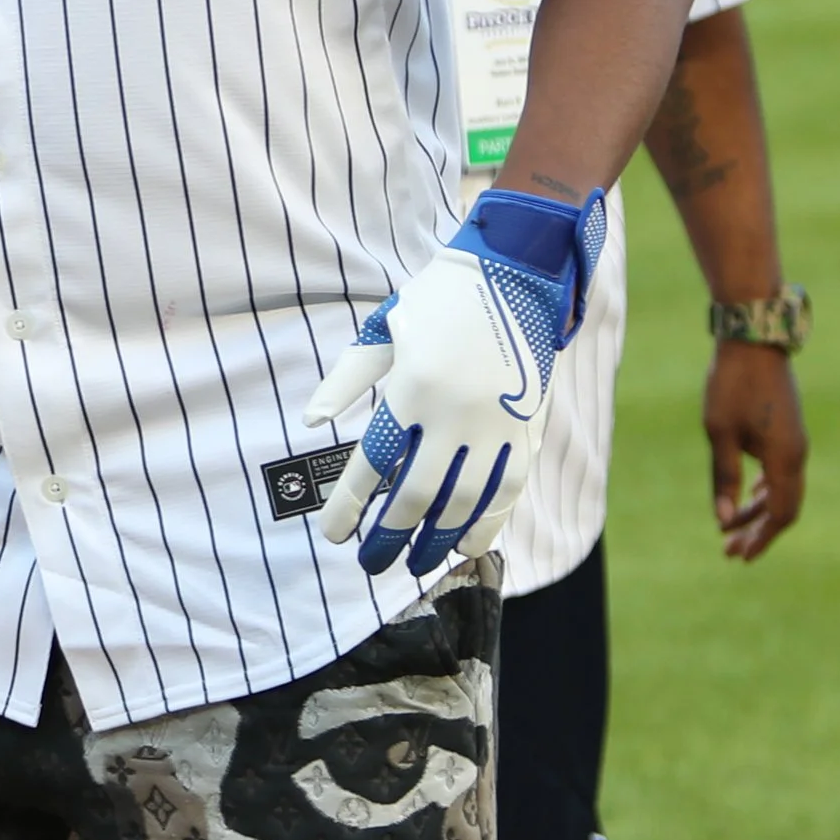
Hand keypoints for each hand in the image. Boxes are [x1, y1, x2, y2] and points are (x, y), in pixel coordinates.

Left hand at [307, 188, 606, 577]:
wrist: (516, 275)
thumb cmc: (437, 301)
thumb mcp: (384, 328)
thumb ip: (346, 379)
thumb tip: (313, 422)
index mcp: (411, 388)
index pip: (372, 464)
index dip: (350, 505)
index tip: (334, 534)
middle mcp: (453, 414)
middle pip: (414, 494)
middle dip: (389, 536)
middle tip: (369, 564)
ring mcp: (495, 426)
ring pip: (463, 503)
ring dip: (436, 540)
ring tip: (415, 564)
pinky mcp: (527, 431)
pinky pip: (507, 492)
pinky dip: (486, 524)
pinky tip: (464, 545)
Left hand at [705, 338, 806, 560]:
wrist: (752, 342)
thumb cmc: (731, 385)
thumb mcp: (719, 433)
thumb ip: (723, 477)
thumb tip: (723, 521)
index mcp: (785, 459)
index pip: (779, 514)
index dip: (760, 538)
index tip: (738, 556)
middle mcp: (797, 456)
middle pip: (784, 507)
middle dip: (758, 531)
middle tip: (729, 551)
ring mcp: (794, 444)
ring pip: (782, 491)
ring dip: (757, 512)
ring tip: (730, 530)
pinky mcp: (787, 433)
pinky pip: (780, 473)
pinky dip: (763, 491)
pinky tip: (745, 498)